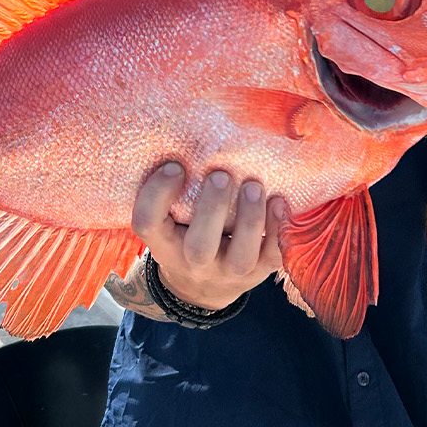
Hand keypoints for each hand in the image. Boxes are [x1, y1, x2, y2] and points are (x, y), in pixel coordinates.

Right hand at [131, 162, 283, 311]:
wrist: (201, 287)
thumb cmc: (183, 236)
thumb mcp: (167, 221)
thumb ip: (173, 192)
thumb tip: (188, 138)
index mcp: (164, 244)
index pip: (147, 223)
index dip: (157, 194)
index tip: (175, 166)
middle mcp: (193, 262)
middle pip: (199, 246)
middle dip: (212, 208)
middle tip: (220, 174)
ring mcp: (228, 271)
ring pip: (240, 256)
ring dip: (250, 219)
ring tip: (254, 185)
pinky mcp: (258, 272)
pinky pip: (272, 257)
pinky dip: (279, 229)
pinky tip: (279, 202)